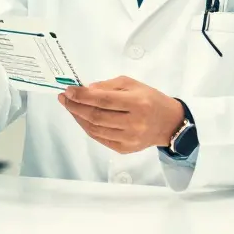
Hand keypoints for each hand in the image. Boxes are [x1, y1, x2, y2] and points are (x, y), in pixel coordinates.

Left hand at [58, 76, 184, 153]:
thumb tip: (86, 90)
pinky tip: (81, 118)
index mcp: (137, 103)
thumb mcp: (133, 84)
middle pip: (96, 116)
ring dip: (78, 117)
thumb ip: (108, 86)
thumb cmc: (151, 99)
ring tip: (70, 107)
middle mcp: (133, 123)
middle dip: (75, 106)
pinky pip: (99, 138)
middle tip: (64, 98)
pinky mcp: (124, 149)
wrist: (169, 123)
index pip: (103, 100)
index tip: (68, 90)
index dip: (82, 96)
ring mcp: (128, 139)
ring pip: (94, 129)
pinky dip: (87, 128)